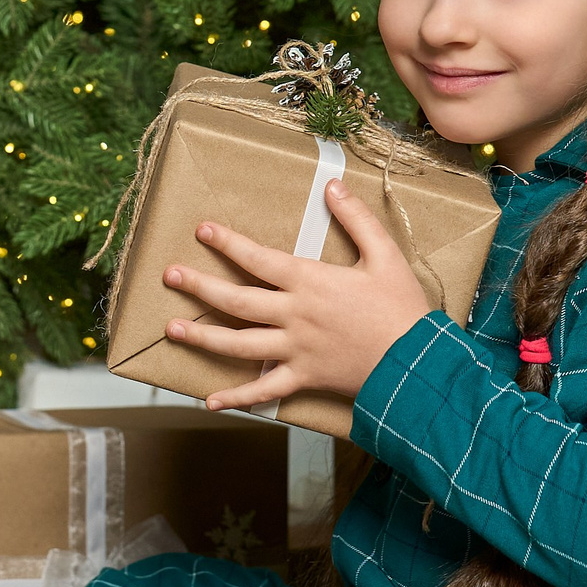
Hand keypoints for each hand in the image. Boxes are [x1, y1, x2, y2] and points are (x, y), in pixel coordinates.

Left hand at [160, 179, 432, 409]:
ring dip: (202, 336)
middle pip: (236, 300)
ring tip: (172, 328)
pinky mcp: (303, 377)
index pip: (258, 259)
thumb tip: (333, 186)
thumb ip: (358, 219)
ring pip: (238, 344)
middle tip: (169, 275)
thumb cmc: (402, 308)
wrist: (417, 363)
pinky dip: (237, 397)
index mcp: (310, 282)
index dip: (228, 243)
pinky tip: (209, 401)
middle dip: (200, 286)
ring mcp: (295, 350)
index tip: (203, 230)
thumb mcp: (385, 255)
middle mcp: (294, 316)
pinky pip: (263, 390)